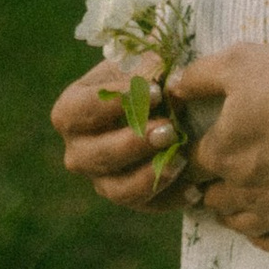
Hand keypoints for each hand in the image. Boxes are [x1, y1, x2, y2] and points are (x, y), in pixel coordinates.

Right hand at [50, 54, 188, 213]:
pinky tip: (196, 187)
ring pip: (117, 189)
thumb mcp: (146, 62)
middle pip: (93, 156)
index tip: (154, 91)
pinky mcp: (130, 198)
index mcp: (72, 111)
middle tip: (168, 128)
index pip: (76, 112)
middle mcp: (79, 150)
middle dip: (132, 143)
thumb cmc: (151, 74)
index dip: (111, 103)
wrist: (168, 102)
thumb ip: (147, 65)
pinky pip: (147, 206)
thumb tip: (157, 71)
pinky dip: (172, 198)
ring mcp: (101, 179)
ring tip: (181, 159)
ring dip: (149, 176)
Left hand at [168, 45, 268, 253]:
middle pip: (211, 196)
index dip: (192, 152)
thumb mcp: (241, 62)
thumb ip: (200, 75)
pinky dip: (262, 233)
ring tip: (238, 196)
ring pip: (237, 222)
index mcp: (221, 152)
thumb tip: (171, 89)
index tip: (198, 146)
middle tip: (220, 170)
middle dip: (211, 182)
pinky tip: (264, 223)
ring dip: (232, 209)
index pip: (190, 161)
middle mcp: (240, 190)